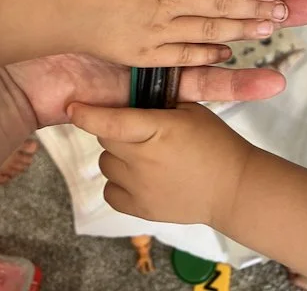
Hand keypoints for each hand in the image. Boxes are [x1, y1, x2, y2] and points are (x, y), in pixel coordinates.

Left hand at [68, 102, 248, 227]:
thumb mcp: (190, 111)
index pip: (111, 121)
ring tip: (143, 155)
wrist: (234, 187)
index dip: (88, 114)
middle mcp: (144, 160)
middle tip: (137, 130)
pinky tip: (139, 176)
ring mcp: (140, 188)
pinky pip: (111, 191)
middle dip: (114, 130)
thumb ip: (159, 103)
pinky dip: (119, 182)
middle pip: (106, 139)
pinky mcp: (141, 210)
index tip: (72, 106)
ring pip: (106, 164)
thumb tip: (129, 96)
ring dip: (118, 156)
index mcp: (158, 130)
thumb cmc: (216, 142)